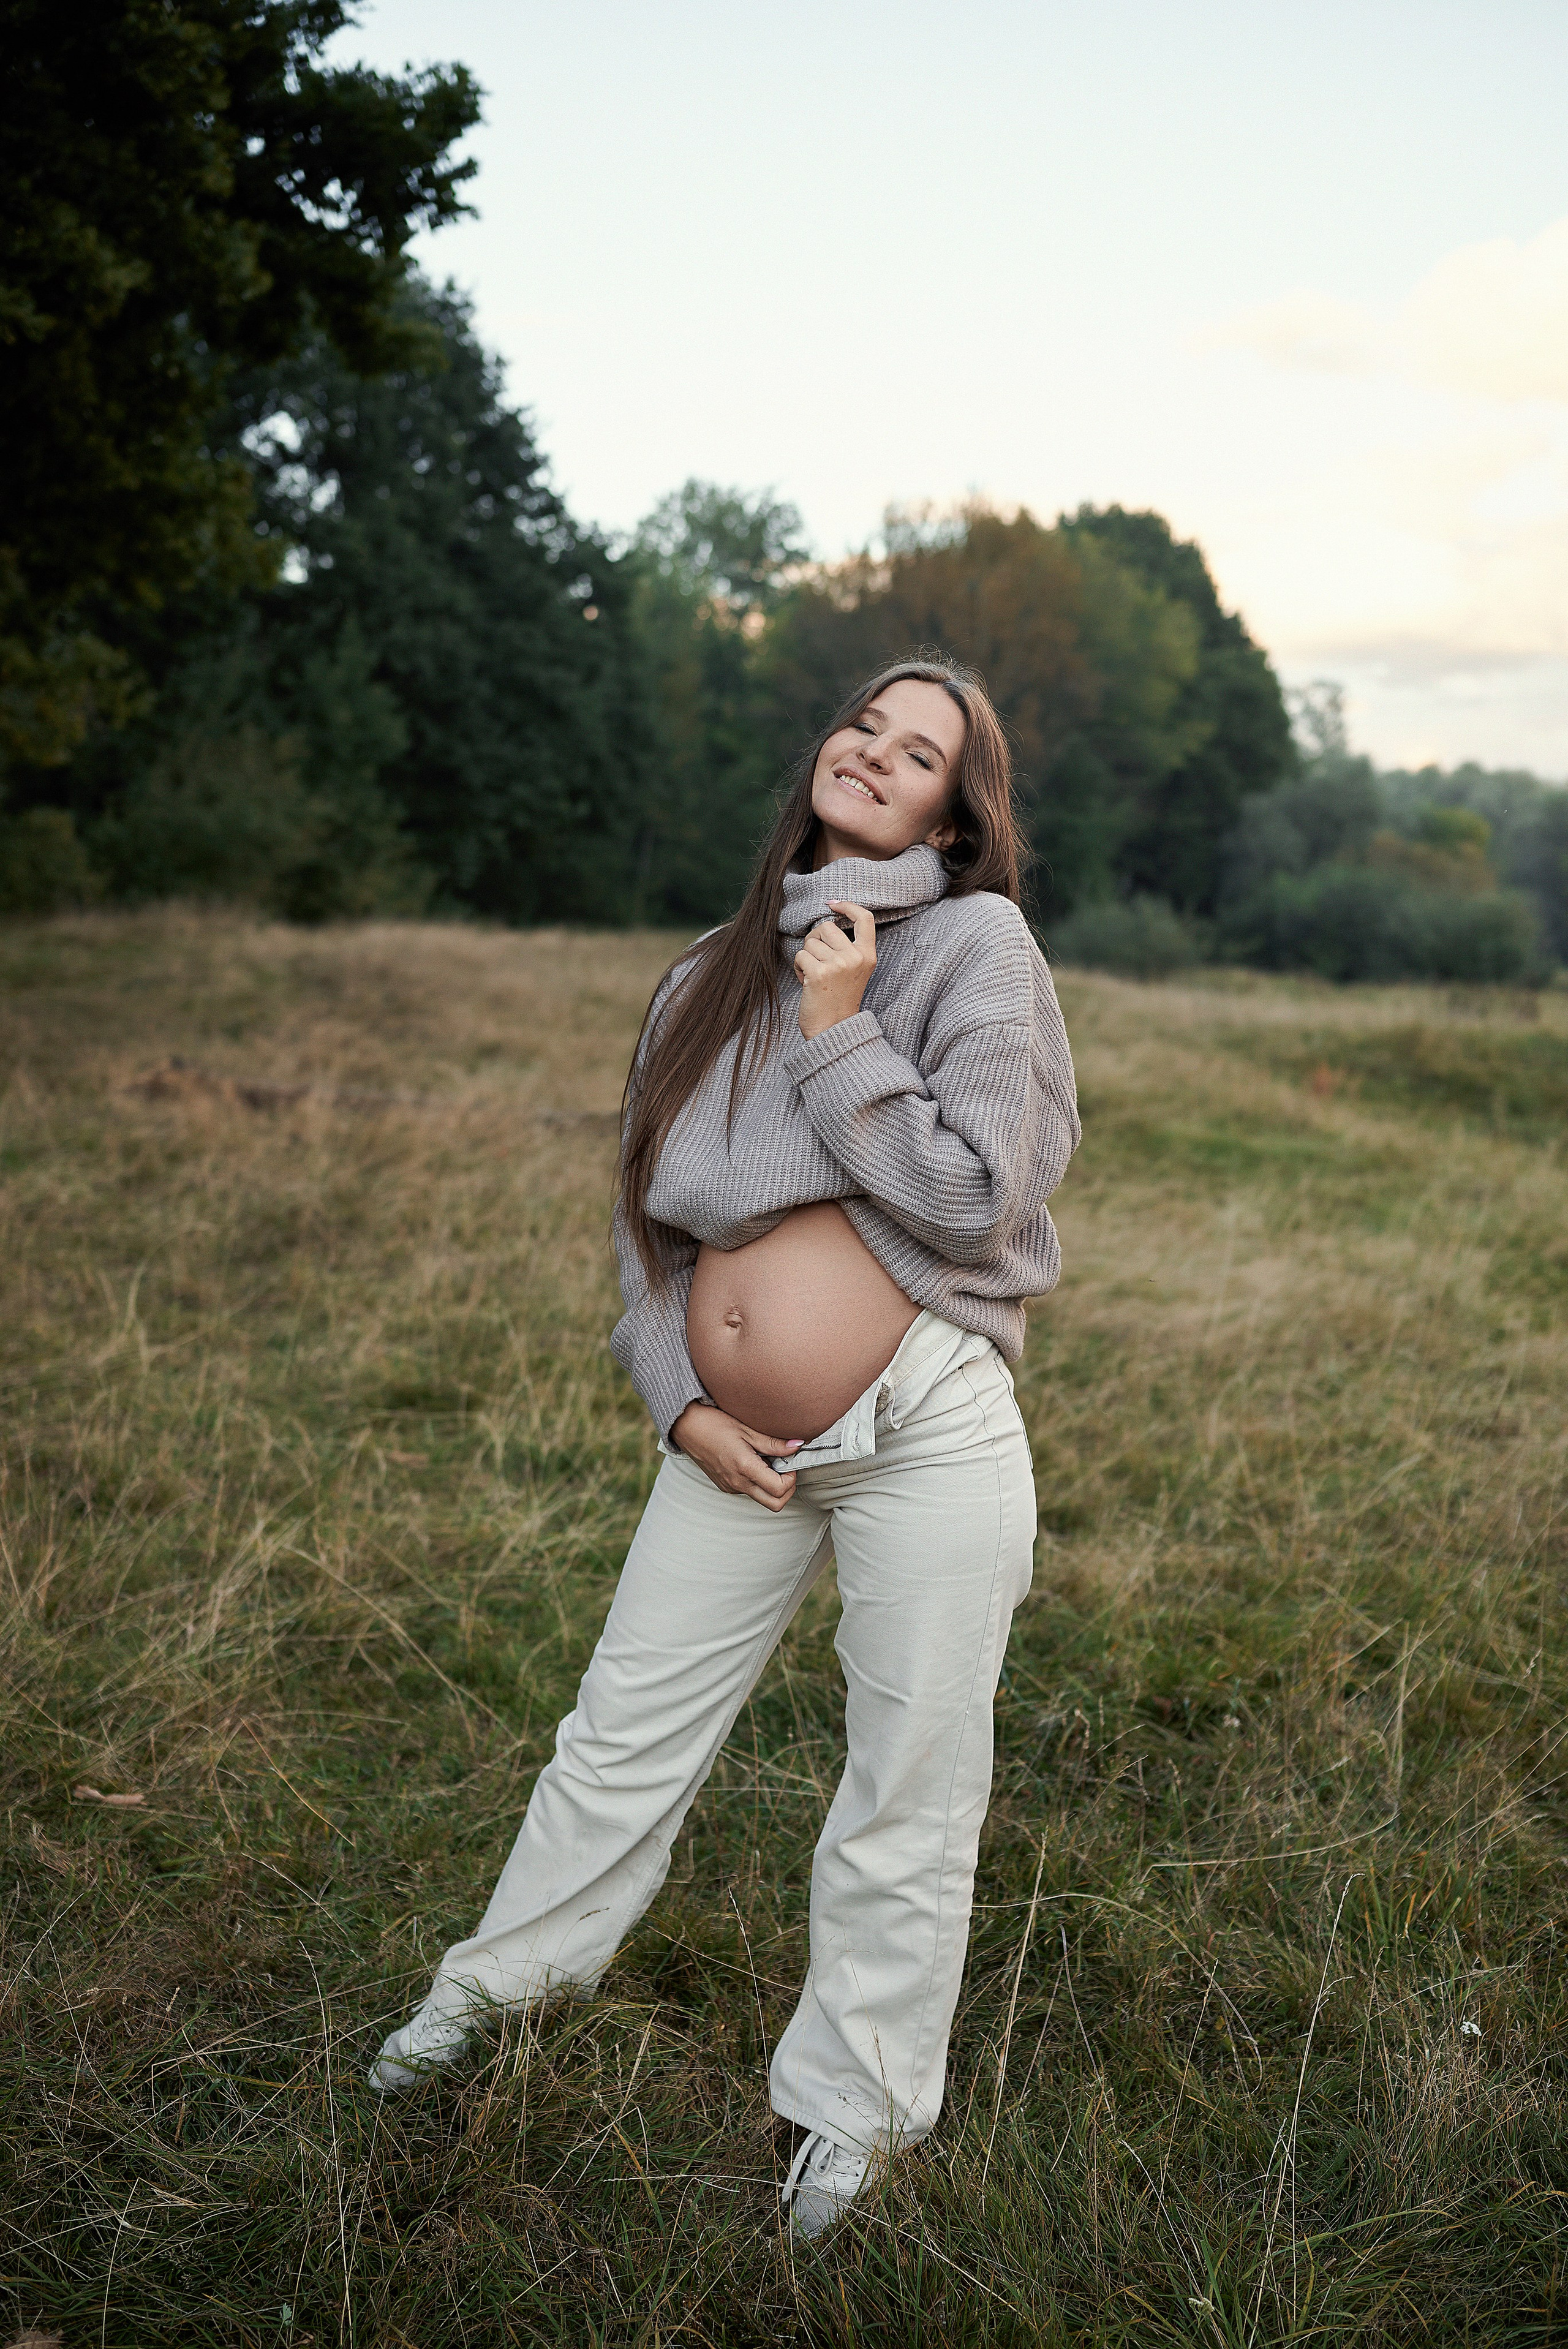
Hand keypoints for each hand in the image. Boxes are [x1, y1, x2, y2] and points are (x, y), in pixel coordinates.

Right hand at [670, 1404, 802, 1510]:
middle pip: (775, 1504)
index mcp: (744, 1468)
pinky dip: (758, 1482)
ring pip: (762, 1499)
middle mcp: (737, 1483)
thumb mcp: (747, 1429)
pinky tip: (753, 1462)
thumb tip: (798, 1446)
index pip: (779, 1490)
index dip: (792, 1477)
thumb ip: (774, 1442)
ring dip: (772, 1486)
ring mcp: (730, 1487)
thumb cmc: (714, 1423)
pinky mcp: (725, 1486)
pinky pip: (749, 1491)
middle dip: (787, 1490)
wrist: (686, 1426)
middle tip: (786, 1468)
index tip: (790, 1461)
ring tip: (767, 1461)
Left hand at [794, 901, 875, 1038]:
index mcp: (867, 956)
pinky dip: (798, 968)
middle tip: (818, 961)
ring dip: (806, 958)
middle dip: (816, 941)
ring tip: (815, 977)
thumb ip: (847, 947)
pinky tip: (807, 983)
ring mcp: (838, 965)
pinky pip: (800, 956)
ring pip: (810, 942)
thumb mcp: (854, 970)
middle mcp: (855, 958)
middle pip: (827, 927)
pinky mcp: (819, 973)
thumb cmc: (839, 998)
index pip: (865, 919)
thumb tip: (827, 920)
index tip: (833, 905)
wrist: (833, 1029)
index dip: (848, 906)